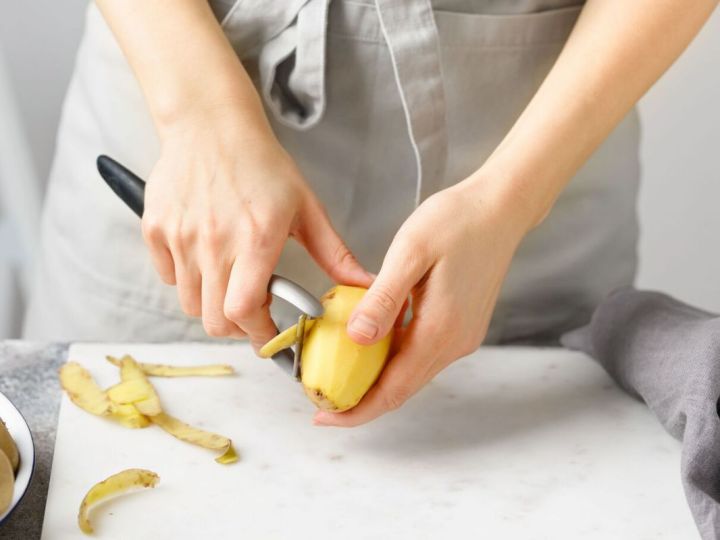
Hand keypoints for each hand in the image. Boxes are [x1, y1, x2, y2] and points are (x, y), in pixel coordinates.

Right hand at [142, 104, 371, 348]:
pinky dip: (186, 279)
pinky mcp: (155, 229)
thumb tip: (363, 285)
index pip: (244, 312)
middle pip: (213, 319)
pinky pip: (168, 277)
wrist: (211, 125)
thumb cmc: (262, 164)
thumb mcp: (306, 207)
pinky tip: (206, 258)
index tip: (270, 338)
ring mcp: (180, 237)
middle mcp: (213, 242)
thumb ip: (335, 253)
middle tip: (252, 312)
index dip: (258, 334)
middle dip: (237, 327)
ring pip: (189, 303)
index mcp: (255, 239)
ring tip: (230, 281)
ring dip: (211, 305)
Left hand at [313, 174, 535, 425]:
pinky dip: (395, 359)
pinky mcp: (462, 324)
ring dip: (377, 381)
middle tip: (322, 400)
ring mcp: (462, 335)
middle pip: (403, 389)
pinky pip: (423, 353)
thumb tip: (357, 339)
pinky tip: (372, 344)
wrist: (501, 207)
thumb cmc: (457, 221)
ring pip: (412, 372)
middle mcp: (455, 342)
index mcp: (441, 330)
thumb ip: (384, 299)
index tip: (324, 417)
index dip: (357, 409)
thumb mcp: (410, 253)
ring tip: (340, 375)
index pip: (393, 389)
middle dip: (362, 402)